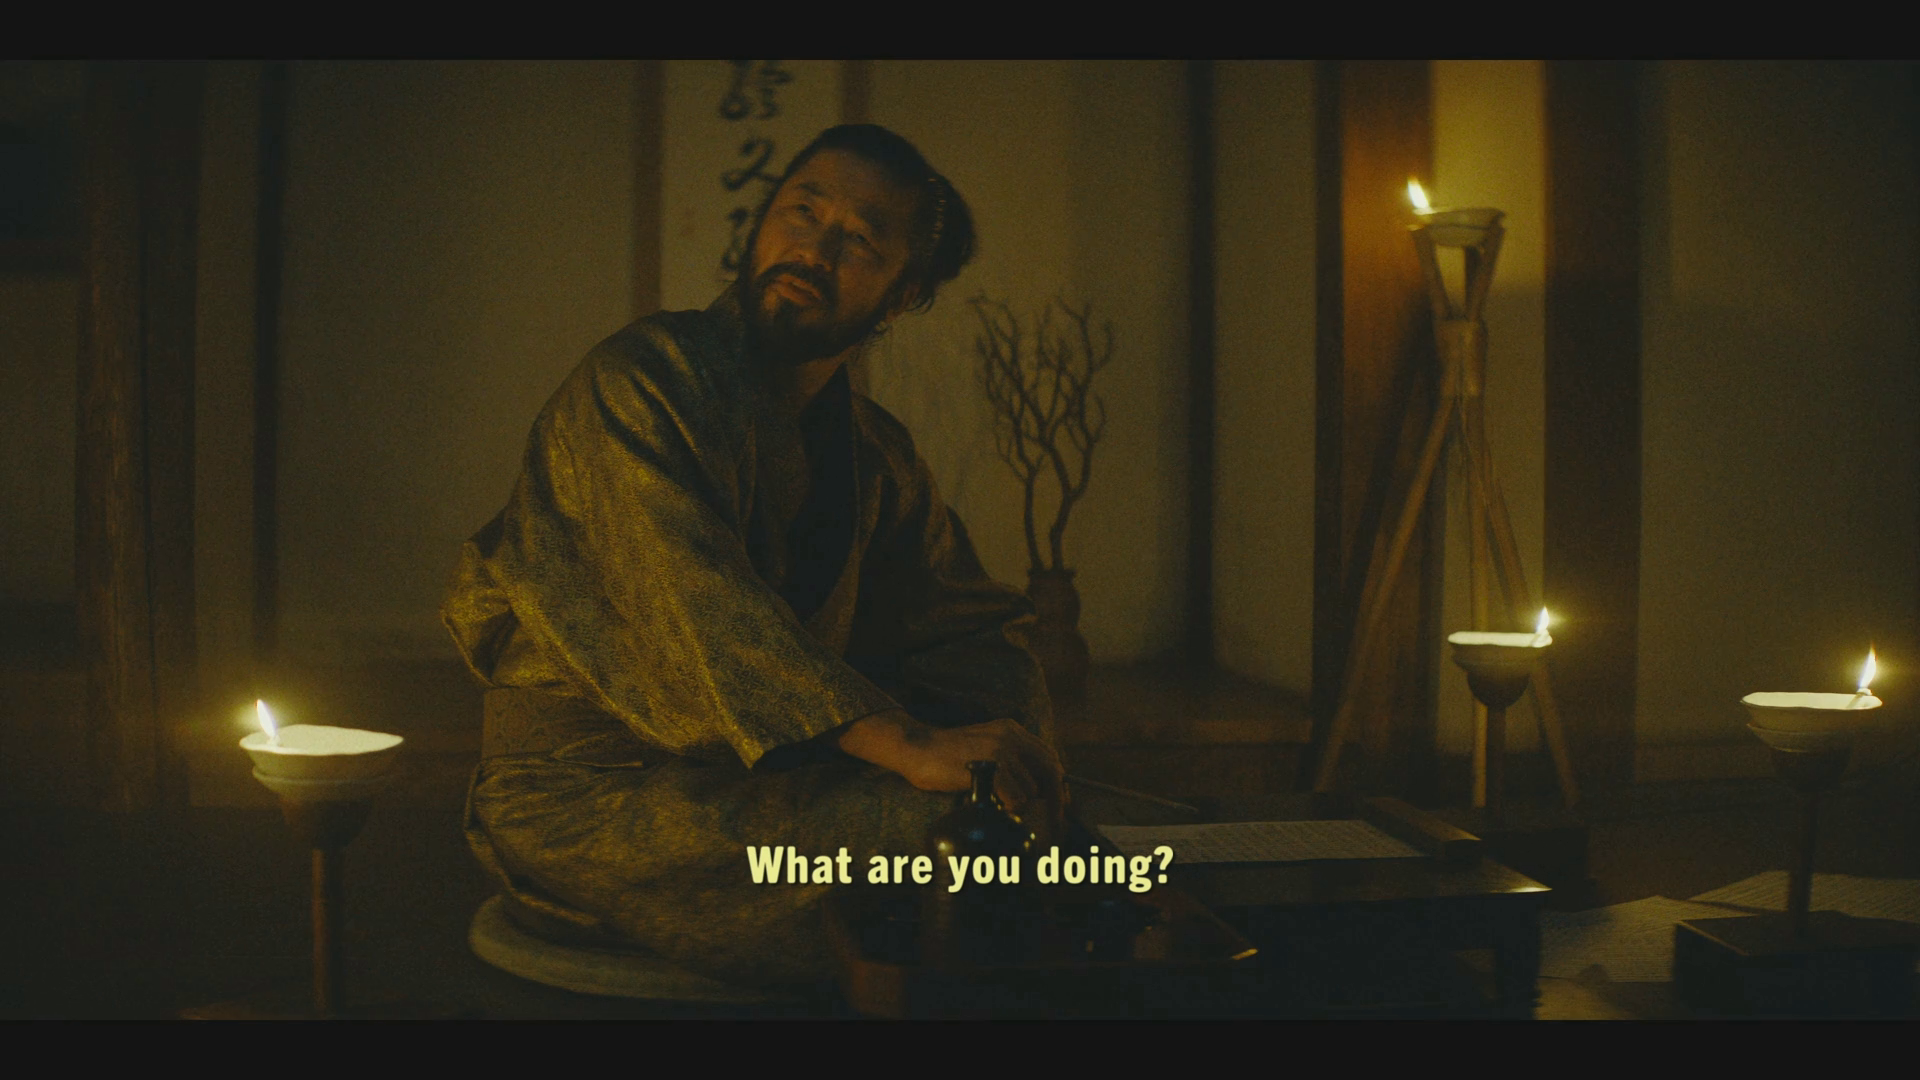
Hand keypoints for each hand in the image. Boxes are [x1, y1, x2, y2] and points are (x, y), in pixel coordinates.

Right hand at [838, 709, 1064, 840]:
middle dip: (1056, 801)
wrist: (916, 748)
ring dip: (1018, 804)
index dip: (1058, 784)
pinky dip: (1007, 807)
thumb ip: (1008, 761)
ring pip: (1031, 790)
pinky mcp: (992, 766)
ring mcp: (1002, 749)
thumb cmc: (945, 757)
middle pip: (1051, 772)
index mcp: (1012, 731)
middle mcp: (1011, 736)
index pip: (1050, 758)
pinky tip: (989, 803)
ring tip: (995, 803)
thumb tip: (1033, 790)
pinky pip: (1016, 798)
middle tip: (1056, 825)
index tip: (1060, 805)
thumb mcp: (983, 748)